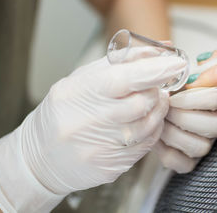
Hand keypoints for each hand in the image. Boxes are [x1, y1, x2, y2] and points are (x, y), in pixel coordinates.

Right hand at [0, 48, 185, 211]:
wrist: (40, 156)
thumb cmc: (65, 111)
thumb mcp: (84, 79)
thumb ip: (122, 62)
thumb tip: (160, 49)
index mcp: (78, 93)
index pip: (124, 79)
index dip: (155, 70)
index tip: (176, 63)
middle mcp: (87, 122)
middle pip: (141, 104)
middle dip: (158, 92)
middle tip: (159, 86)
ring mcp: (98, 148)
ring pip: (147, 126)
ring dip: (158, 111)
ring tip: (153, 102)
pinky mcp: (109, 167)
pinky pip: (144, 146)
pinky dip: (152, 130)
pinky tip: (145, 122)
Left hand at [155, 57, 216, 172]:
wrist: (150, 100)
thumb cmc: (164, 82)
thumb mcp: (172, 64)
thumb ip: (180, 60)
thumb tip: (177, 55)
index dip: (200, 94)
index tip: (182, 87)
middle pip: (216, 125)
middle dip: (184, 114)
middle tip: (167, 104)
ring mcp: (207, 141)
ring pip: (200, 146)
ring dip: (173, 131)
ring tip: (159, 117)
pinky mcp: (191, 160)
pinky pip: (183, 163)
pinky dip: (165, 150)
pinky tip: (157, 135)